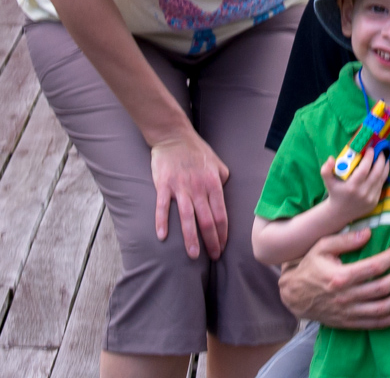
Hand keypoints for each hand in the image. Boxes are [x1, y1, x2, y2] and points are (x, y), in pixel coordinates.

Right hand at [150, 129, 229, 259]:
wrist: (174, 136)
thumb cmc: (198, 152)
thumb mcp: (218, 164)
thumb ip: (222, 181)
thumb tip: (224, 198)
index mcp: (214, 183)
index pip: (221, 214)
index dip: (223, 233)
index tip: (224, 247)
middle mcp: (199, 188)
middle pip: (207, 220)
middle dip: (212, 241)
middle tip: (214, 257)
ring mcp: (180, 187)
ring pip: (187, 218)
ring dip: (191, 239)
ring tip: (193, 256)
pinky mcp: (164, 185)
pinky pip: (163, 207)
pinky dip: (162, 222)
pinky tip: (163, 237)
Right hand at [278, 229, 389, 328]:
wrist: (294, 294)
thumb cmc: (310, 265)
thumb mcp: (323, 246)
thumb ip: (346, 239)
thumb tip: (368, 233)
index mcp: (340, 277)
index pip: (372, 268)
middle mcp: (345, 297)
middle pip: (381, 289)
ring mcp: (348, 313)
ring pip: (382, 309)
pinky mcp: (349, 323)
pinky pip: (376, 324)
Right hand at [321, 147, 389, 224]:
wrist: (339, 213)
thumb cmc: (335, 193)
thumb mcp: (328, 181)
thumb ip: (326, 170)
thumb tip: (331, 159)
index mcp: (352, 187)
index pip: (364, 170)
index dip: (369, 158)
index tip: (370, 148)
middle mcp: (362, 193)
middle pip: (376, 173)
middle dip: (380, 159)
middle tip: (380, 150)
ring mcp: (370, 198)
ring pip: (381, 178)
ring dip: (384, 166)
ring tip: (383, 156)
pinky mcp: (375, 201)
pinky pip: (381, 185)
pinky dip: (383, 175)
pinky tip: (382, 167)